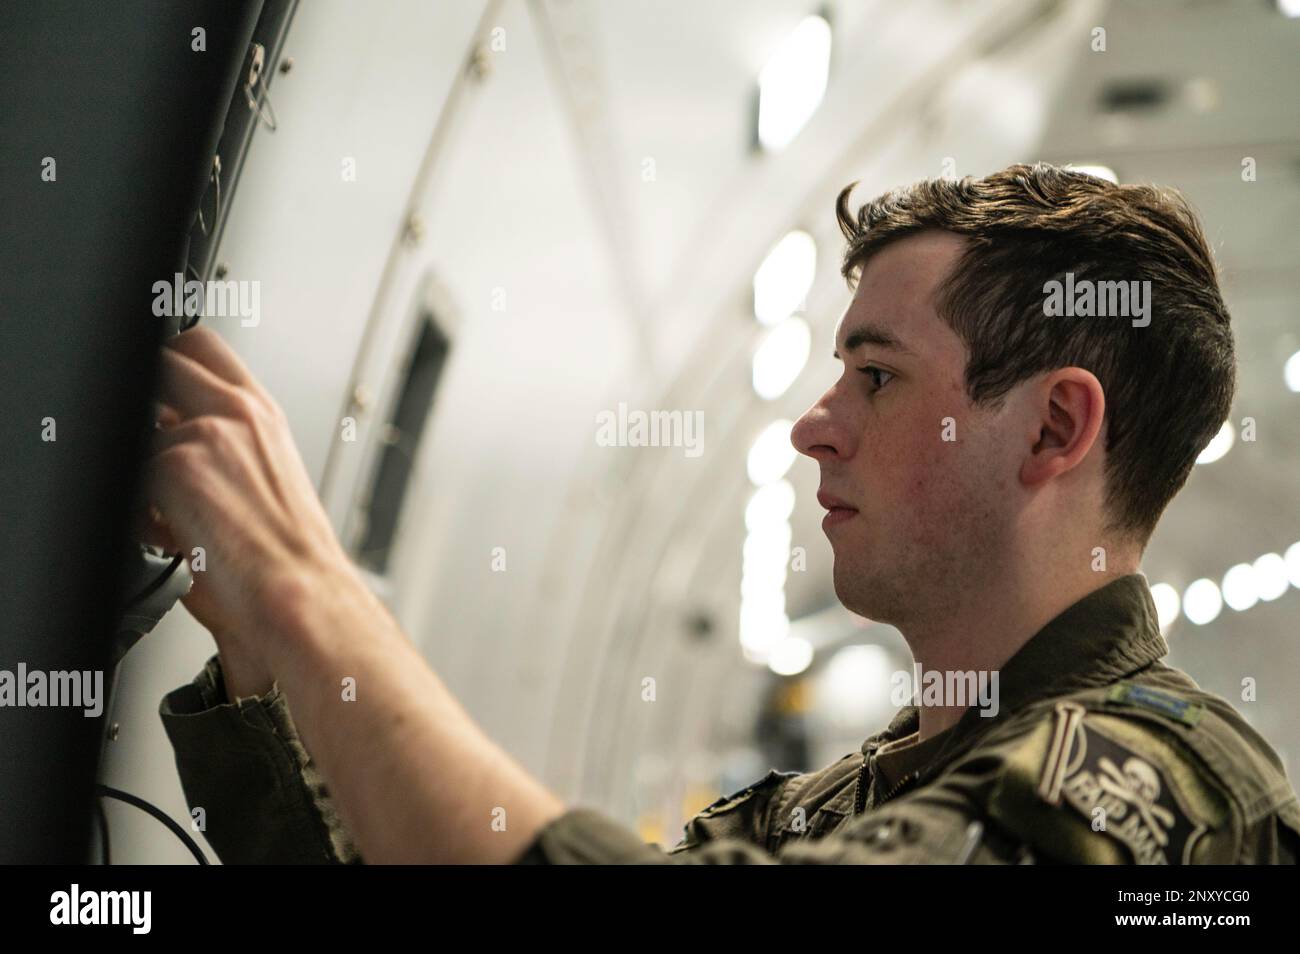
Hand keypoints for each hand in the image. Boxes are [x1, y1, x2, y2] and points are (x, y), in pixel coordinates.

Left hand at [138, 328, 357, 697]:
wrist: (299, 592)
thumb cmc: (289, 557)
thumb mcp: (266, 480)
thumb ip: (221, 446)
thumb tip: (169, 439)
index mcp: (263, 415)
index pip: (202, 348)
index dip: (170, 361)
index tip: (157, 390)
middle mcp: (238, 414)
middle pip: (161, 360)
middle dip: (142, 396)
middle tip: (150, 447)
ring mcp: (205, 434)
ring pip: (134, 428)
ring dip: (140, 468)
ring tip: (170, 516)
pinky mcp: (174, 467)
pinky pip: (124, 478)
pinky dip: (137, 512)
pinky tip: (169, 538)